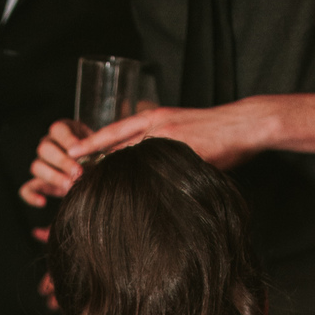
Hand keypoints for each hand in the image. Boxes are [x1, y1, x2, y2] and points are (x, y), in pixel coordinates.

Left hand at [19, 103, 272, 206]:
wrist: (244, 125)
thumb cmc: (217, 132)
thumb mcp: (183, 131)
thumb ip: (162, 143)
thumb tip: (147, 163)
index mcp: (155, 118)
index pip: (115, 131)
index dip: (91, 143)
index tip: (70, 154)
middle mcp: (156, 125)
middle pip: (117, 146)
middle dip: (95, 165)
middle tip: (71, 181)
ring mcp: (168, 138)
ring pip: (132, 158)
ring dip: (113, 176)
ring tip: (91, 193)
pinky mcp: (181, 151)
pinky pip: (154, 168)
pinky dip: (140, 182)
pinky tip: (127, 196)